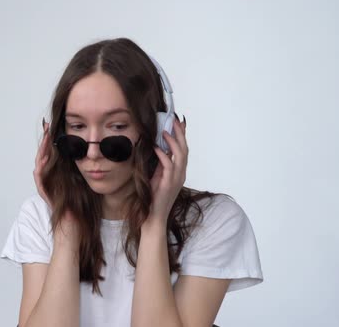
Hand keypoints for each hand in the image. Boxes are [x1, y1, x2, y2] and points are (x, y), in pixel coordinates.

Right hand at [34, 119, 80, 247]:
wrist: (76, 229)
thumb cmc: (84, 211)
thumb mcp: (87, 184)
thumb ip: (89, 170)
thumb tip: (98, 153)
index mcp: (60, 176)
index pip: (55, 154)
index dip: (55, 140)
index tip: (57, 126)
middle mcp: (52, 180)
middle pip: (45, 155)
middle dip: (46, 140)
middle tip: (48, 125)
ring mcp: (47, 187)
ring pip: (40, 164)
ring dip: (42, 150)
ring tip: (46, 137)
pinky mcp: (45, 195)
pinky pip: (40, 180)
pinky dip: (40, 168)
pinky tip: (43, 158)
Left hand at [144, 115, 187, 229]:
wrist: (153, 217)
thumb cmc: (153, 197)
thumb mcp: (157, 176)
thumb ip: (159, 164)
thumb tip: (156, 148)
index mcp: (179, 171)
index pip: (183, 150)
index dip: (182, 135)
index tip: (178, 122)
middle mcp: (181, 174)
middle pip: (184, 149)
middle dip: (180, 134)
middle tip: (174, 121)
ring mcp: (176, 179)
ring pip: (180, 156)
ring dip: (173, 142)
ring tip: (165, 131)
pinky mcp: (169, 184)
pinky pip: (168, 166)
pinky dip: (163, 155)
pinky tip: (156, 148)